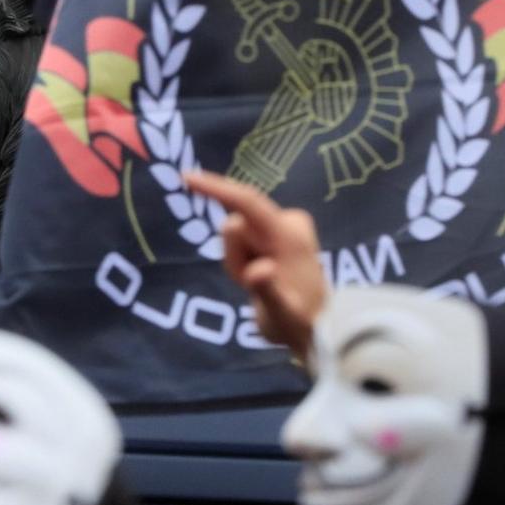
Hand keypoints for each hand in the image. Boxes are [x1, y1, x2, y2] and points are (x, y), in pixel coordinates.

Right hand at [183, 171, 326, 359]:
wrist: (318, 325)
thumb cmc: (297, 321)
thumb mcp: (281, 314)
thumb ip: (267, 290)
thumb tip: (259, 268)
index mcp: (290, 235)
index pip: (247, 202)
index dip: (216, 188)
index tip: (186, 179)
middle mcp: (288, 222)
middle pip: (237, 226)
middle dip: (233, 256)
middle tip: (247, 286)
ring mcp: (283, 226)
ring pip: (237, 234)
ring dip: (238, 261)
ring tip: (257, 286)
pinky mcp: (277, 232)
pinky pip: (242, 236)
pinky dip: (242, 257)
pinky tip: (261, 274)